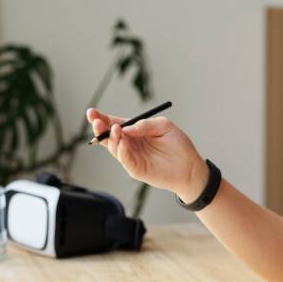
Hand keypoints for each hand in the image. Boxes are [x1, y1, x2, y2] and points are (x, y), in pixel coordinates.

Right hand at [87, 108, 208, 199]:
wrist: (190, 167)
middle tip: (96, 121)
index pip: (114, 123)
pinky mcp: (136, 169)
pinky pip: (125, 159)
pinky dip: (122, 151)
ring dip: (111, 138)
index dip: (102, 118)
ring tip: (115, 129)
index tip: (92, 112)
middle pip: (108, 135)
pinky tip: (123, 142)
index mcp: (134, 132)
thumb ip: (145, 124)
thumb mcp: (164, 126)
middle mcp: (130, 144)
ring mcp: (131, 157)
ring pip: (113, 148)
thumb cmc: (178, 145)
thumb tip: (127, 127)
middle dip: (100, 127)